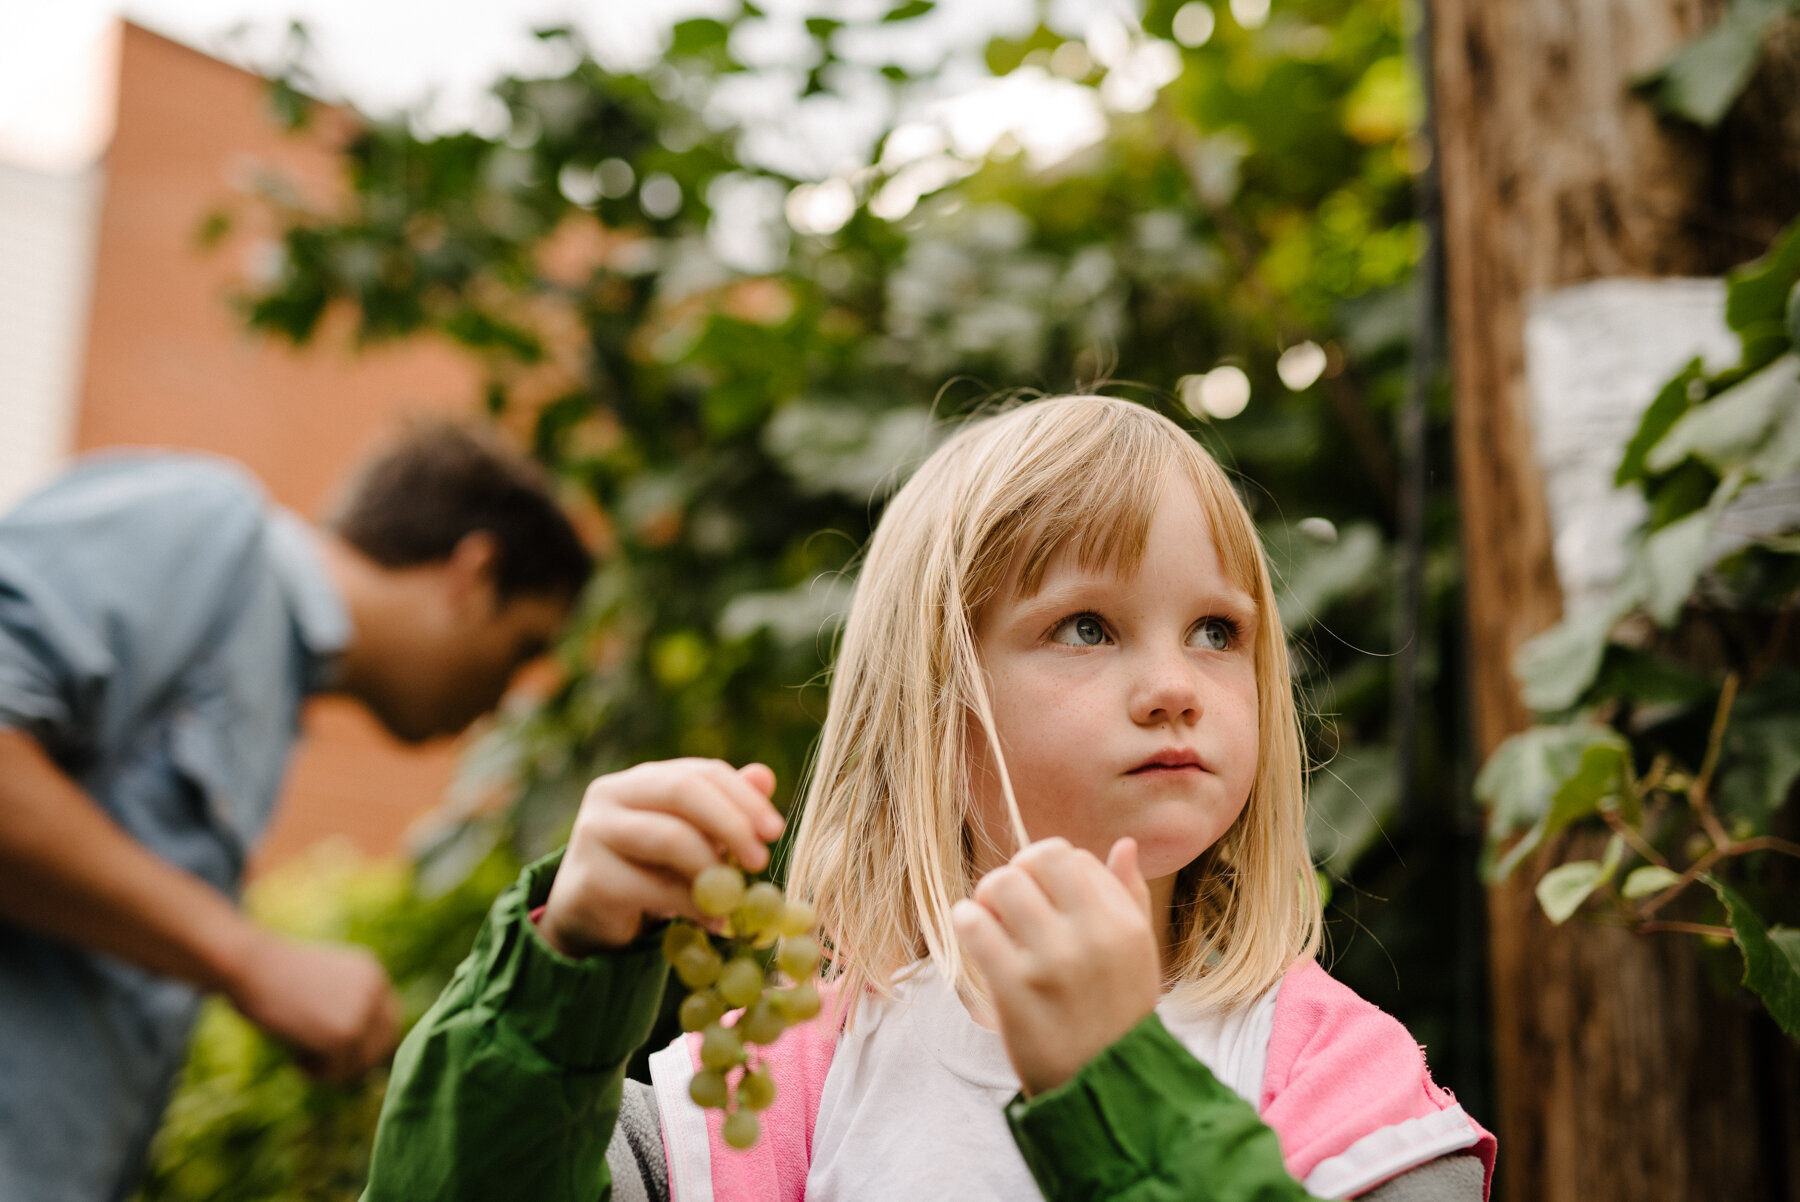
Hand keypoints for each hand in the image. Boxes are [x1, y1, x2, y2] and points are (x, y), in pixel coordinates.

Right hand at [225, 932, 401, 1081]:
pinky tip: (295, 1058)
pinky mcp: (345, 1033)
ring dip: (333, 1070)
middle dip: (353, 1062)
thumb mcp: (319, 984)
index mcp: (372, 973)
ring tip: (301, 1057)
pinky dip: (317, 1074)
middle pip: (383, 1046)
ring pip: (362, 1063)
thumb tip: (361, 1057)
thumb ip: (345, 1006)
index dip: (367, 1045)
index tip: (337, 1055)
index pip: (389, 1022)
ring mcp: (364, 1011)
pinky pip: (340, 1070)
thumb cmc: (272, 977)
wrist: (249, 965)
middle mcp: (376, 989)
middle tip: (320, 1063)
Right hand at [540, 759, 783, 956]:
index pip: (701, 772)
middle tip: (762, 860)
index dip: (744, 797)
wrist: (588, 916)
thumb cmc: (646, 871)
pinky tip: (716, 922)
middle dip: (731, 823)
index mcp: (641, 779)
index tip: (776, 830)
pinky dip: (694, 906)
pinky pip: (653, 887)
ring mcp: (594, 832)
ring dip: (713, 869)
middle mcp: (611, 794)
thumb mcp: (688, 839)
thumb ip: (723, 808)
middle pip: (683, 791)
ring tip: (738, 898)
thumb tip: (765, 777)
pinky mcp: (591, 877)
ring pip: (669, 837)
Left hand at [952, 836, 1159, 1096]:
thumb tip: (1124, 844)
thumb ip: (1130, 896)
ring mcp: (1051, 963)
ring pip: (998, 885)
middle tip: (1012, 906)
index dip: (1046, 870)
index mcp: (1122, 923)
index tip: (1044, 897)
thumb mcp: (1139, 954)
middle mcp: (1090, 936)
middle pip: (1030, 861)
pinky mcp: (1013, 990)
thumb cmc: (1118, 1013)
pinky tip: (976, 938)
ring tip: (993, 923)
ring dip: (987, 899)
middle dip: (1014, 877)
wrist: (1102, 1087)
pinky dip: (966, 922)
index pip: (1068, 855)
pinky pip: (973, 925)